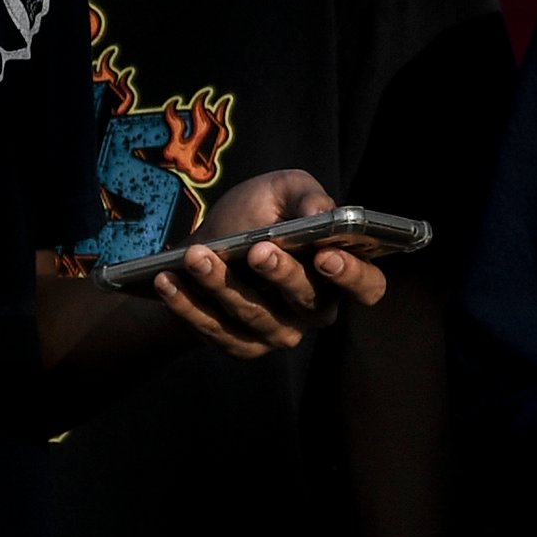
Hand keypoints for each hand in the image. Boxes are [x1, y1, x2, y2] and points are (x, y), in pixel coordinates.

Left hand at [145, 170, 389, 359]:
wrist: (204, 246)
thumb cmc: (255, 216)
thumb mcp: (280, 191)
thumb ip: (306, 194)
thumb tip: (318, 214)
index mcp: (338, 272)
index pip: (368, 286)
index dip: (353, 275)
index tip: (325, 255)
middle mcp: (314, 310)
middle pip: (308, 301)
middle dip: (282, 275)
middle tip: (257, 250)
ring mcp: (278, 333)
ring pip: (255, 316)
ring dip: (223, 285)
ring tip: (195, 257)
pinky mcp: (239, 345)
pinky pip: (215, 331)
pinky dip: (188, 306)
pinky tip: (168, 281)